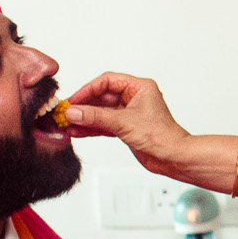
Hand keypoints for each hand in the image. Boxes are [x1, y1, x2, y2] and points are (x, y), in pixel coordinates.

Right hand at [64, 72, 190, 175]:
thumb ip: (96, 116)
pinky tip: (76, 131)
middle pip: (102, 96)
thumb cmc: (161, 136)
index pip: (107, 81)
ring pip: (101, 111)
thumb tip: (73, 111)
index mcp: (139, 87)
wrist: (172, 157)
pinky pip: (104, 123)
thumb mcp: (123, 123)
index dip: (88, 89)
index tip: (73, 100)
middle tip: (65, 113)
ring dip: (84, 118)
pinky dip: (91, 127)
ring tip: (66, 124)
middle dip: (83, 105)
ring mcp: (129, 112)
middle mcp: (134, 97)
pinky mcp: (126, 127)